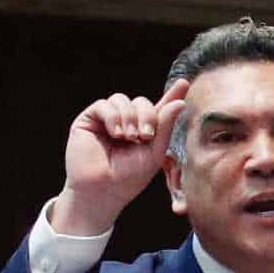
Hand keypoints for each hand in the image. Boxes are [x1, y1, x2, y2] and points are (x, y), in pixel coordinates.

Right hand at [50, 79, 188, 235]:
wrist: (103, 190)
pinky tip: (116, 134)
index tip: (184, 83)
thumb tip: (180, 102)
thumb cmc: (129, 177)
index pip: (159, 108)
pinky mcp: (89, 120)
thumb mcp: (154, 152)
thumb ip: (165, 126)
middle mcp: (126, 122)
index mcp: (145, 131)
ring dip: (129, 117)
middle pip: (141, 101)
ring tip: (129, 138)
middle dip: (147, 116)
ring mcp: (107, 120)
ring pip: (122, 99)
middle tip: (145, 136)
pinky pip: (104, 105)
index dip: (171, 95)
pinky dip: (113, 117)